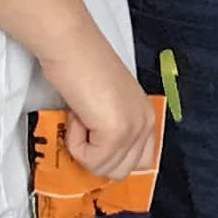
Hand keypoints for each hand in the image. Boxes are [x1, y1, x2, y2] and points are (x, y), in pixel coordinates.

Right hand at [37, 28, 155, 178]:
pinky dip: (75, 142)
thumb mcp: (106, 104)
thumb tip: (99, 158)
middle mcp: (145, 122)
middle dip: (96, 156)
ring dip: (83, 148)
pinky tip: (77, 114)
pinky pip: (90, 160)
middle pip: (122, 171)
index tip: (91, 140)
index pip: (140, 162)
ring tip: (80, 115)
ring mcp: (134, 128)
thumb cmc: (81, 67)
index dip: (111, 158)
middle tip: (84, 125)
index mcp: (146, 115)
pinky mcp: (117, 132)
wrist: (71, 46)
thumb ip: (110, 129)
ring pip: (104, 169)